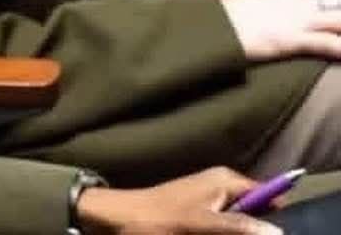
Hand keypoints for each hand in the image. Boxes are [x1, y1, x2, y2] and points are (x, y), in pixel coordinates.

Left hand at [78, 167, 280, 233]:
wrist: (121, 219)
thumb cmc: (159, 217)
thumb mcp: (202, 223)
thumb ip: (239, 226)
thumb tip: (278, 232)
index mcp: (226, 180)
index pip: (269, 194)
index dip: (281, 216)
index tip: (287, 234)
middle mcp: (222, 187)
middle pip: (257, 212)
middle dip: (260, 230)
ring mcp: (211, 202)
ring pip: (241, 224)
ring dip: (242, 233)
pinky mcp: (201, 217)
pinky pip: (225, 229)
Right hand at [222, 0, 340, 60]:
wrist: (211, 23)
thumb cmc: (225, 18)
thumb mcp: (248, 9)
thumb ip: (268, 10)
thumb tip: (274, 19)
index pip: (323, 3)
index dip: (337, 12)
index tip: (340, 14)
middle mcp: (295, 4)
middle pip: (336, 11)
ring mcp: (294, 21)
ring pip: (337, 23)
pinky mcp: (289, 39)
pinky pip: (324, 43)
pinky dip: (339, 48)